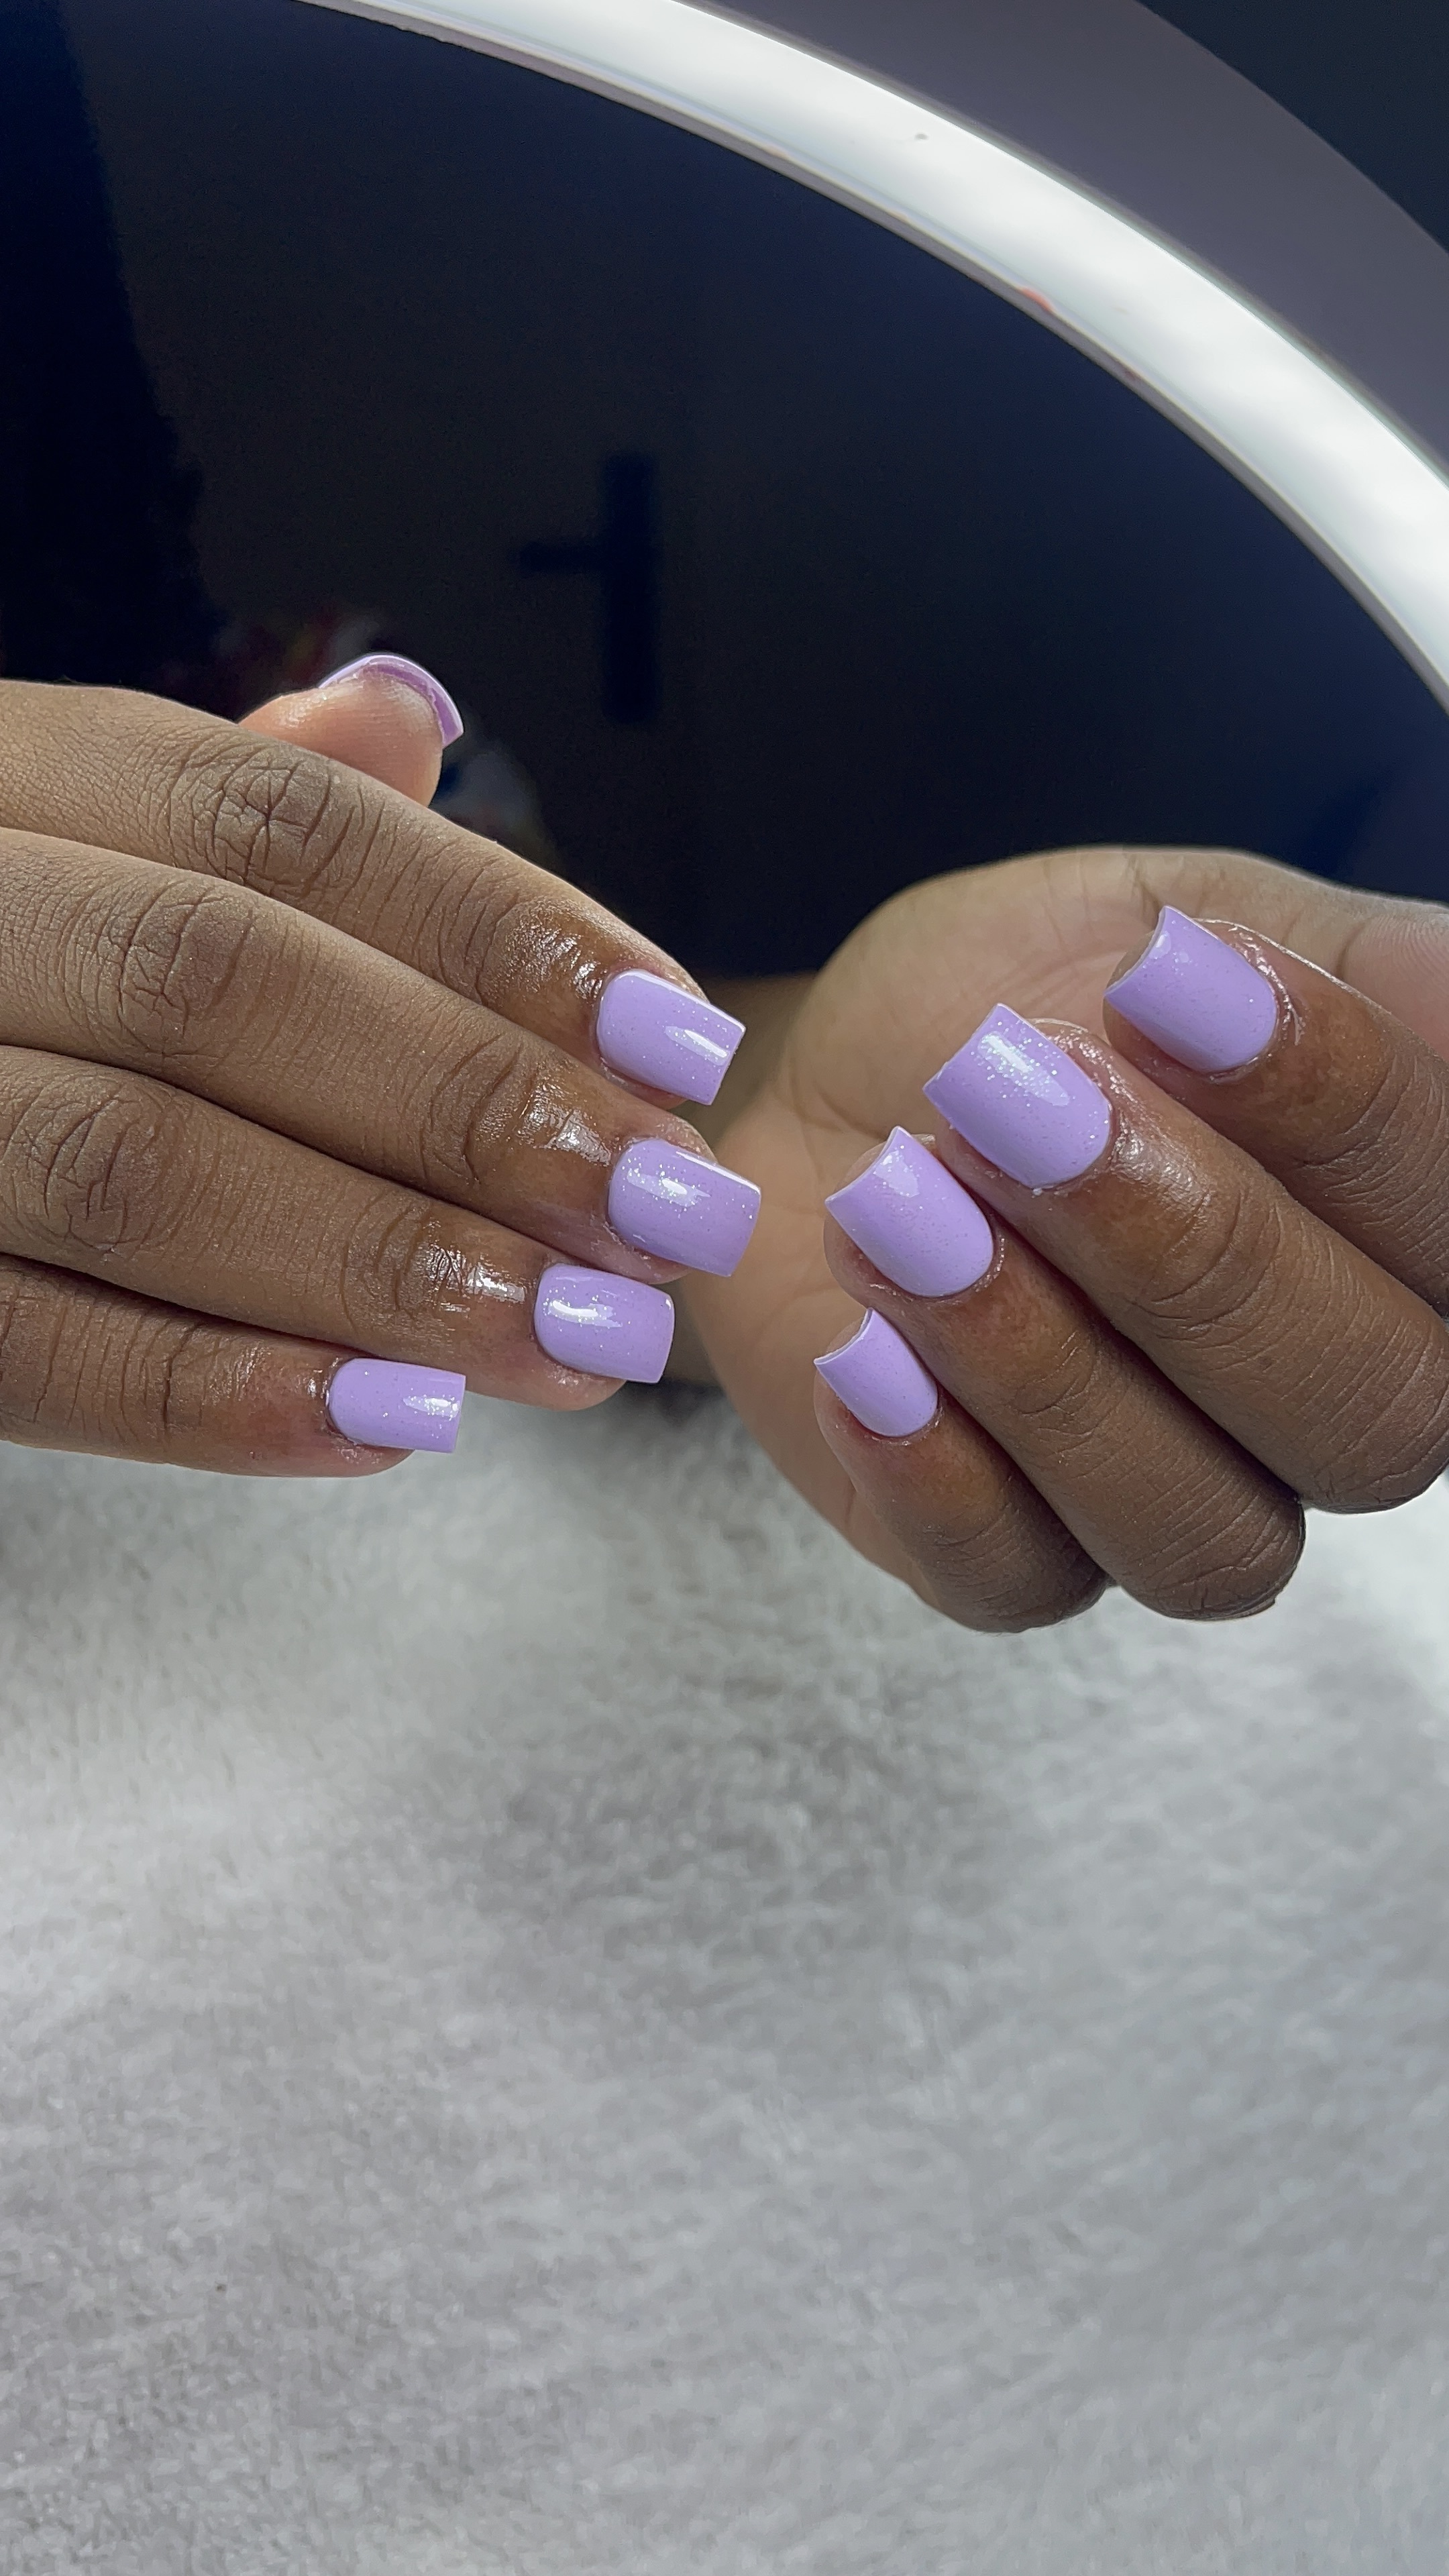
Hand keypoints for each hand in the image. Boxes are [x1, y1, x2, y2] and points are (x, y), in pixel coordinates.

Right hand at [0, 663, 756, 1473]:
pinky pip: (19, 1346)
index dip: (498, 926)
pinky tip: (391, 1430)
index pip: (276, 823)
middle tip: (663, 1214)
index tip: (678, 1039)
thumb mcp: (60, 842)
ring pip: (128, 1162)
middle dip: (468, 1101)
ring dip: (379, 1262)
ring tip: (580, 1341)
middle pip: (217, 981)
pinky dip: (209, 1396)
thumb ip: (228, 809)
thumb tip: (406, 716)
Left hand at [687, 847, 1448, 1629]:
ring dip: (1046, 1365)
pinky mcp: (1014, 1563)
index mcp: (1414, 1241)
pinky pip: (1021, 1586)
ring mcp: (1184, 1498)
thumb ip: (1355, 965)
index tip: (1164, 983)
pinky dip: (936, 1475)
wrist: (827, 1080)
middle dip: (1193, 1250)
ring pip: (1208, 1535)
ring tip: (898, 1206)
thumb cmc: (1024, 1000)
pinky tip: (863, 1354)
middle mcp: (1333, 1396)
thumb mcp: (1185, 918)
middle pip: (1375, 1418)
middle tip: (1020, 1102)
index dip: (1342, 1114)